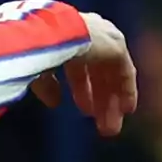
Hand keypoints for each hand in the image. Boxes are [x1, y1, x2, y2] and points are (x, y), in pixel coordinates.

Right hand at [30, 12, 137, 135]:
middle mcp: (91, 36)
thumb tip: (54, 102)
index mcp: (70, 37)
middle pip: (99, 73)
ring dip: (111, 101)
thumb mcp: (36, 69)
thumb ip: (47, 85)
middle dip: (99, 99)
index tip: (84, 110)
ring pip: (112, 75)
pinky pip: (125, 72)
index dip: (82, 90)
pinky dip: (126, 91)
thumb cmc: (35, 49)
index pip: (80, 67)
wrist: (49, 34)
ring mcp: (106, 39)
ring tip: (111, 126)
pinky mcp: (116, 46)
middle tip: (101, 123)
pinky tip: (126, 111)